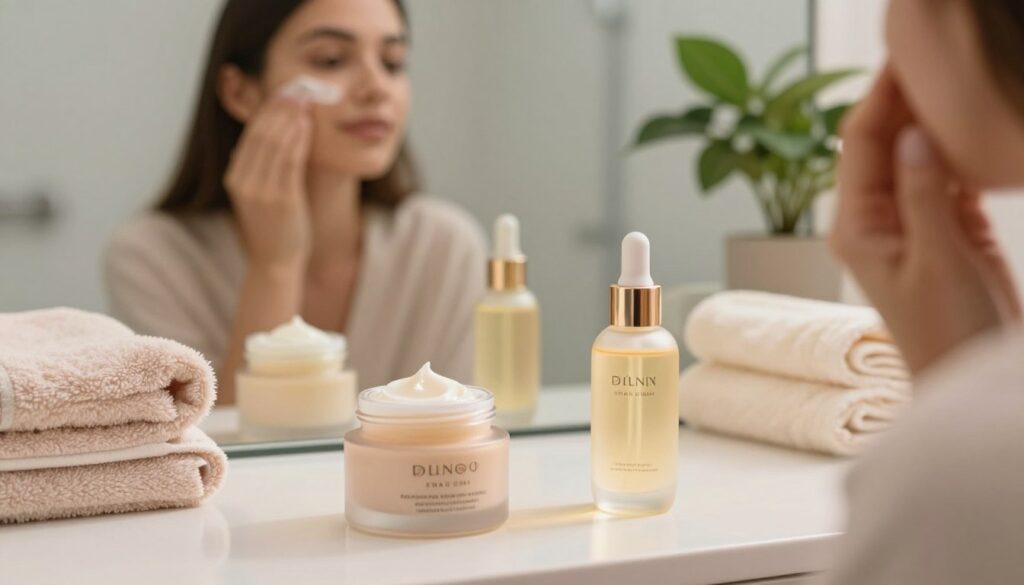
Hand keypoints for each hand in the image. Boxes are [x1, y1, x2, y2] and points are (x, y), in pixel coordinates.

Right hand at [224, 95, 313, 272]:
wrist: (275, 263)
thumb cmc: (273, 228)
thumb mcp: (257, 195)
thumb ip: (257, 170)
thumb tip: (259, 142)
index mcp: (234, 178)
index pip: (250, 135)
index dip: (266, 110)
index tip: (282, 93)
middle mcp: (243, 182)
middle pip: (260, 134)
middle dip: (279, 108)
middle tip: (296, 88)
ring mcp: (261, 191)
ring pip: (275, 144)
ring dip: (290, 118)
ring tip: (304, 100)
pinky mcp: (282, 199)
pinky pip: (290, 162)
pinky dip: (298, 139)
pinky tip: (307, 125)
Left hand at [830, 66, 1020, 374]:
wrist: (969, 376)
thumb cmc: (945, 333)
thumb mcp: (937, 260)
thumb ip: (924, 195)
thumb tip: (913, 134)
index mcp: (856, 225)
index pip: (860, 145)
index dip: (880, 97)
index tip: (903, 57)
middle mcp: (873, 219)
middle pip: (882, 143)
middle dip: (904, 100)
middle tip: (933, 58)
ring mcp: (907, 222)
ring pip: (914, 155)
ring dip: (930, 120)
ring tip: (952, 80)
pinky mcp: (942, 228)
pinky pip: (944, 176)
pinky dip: (956, 150)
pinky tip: (970, 125)